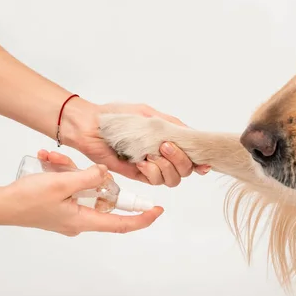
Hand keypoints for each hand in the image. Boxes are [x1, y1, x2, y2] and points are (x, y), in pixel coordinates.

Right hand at [0, 150, 162, 235]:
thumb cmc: (27, 199)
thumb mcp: (62, 183)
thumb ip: (88, 177)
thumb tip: (105, 173)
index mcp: (84, 220)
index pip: (121, 223)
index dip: (142, 218)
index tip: (158, 210)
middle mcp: (79, 220)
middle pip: (99, 197)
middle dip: (90, 177)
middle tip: (67, 164)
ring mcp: (69, 214)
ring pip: (83, 189)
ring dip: (70, 171)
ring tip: (50, 161)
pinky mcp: (59, 207)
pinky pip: (70, 189)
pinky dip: (62, 174)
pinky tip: (47, 163)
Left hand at [61, 100, 210, 185]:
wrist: (92, 125)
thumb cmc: (119, 116)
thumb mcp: (150, 115)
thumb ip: (173, 125)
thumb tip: (192, 135)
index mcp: (169, 141)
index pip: (192, 156)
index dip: (201, 162)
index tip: (203, 162)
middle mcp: (163, 157)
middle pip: (186, 170)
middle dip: (181, 160)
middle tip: (165, 146)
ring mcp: (152, 167)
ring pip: (173, 179)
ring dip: (166, 167)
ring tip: (152, 153)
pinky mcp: (138, 175)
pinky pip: (154, 181)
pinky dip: (151, 172)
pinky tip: (141, 161)